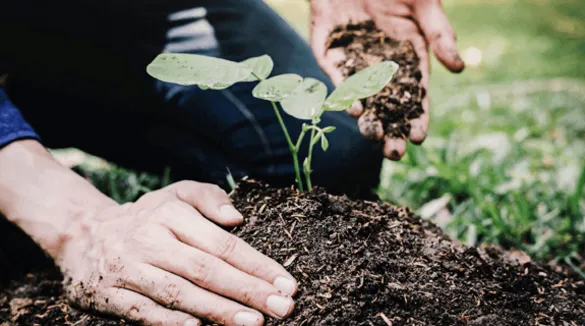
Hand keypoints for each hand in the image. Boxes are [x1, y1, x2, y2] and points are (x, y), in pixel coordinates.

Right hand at [56, 181, 296, 325]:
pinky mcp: (111, 295)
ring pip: (179, 293)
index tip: (286, 283)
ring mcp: (130, 269)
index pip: (222, 243)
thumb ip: (208, 197)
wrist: (83, 235)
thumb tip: (237, 217)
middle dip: (247, 291)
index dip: (257, 265)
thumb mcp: (175, 195)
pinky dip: (171, 322)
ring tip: (254, 323)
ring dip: (218, 310)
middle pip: (206, 269)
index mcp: (171, 216)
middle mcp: (151, 241)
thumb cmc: (146, 218)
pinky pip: (144, 312)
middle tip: (282, 308)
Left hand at [310, 0, 464, 158]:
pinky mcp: (329, 51)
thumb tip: (459, 69)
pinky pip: (337, 76)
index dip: (416, 115)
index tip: (418, 137)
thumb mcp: (424, 4)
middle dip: (390, 128)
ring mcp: (353, 59)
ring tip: (374, 136)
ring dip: (367, 118)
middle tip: (393, 153)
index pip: (414, 94)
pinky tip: (353, 108)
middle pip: (387, 103)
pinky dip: (344, 92)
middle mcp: (380, 63)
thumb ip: (439, 34)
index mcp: (408, 55)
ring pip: (361, 96)